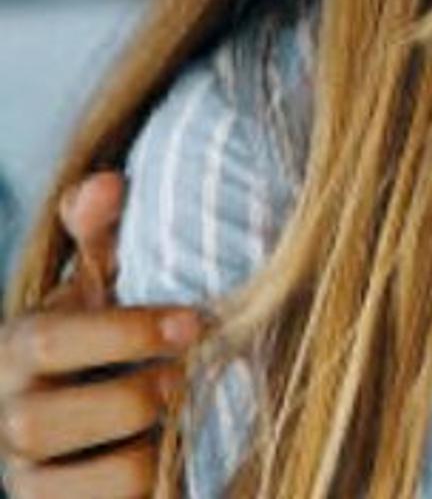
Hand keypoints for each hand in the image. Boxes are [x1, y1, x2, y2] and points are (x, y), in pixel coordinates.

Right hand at [0, 173, 201, 498]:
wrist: (91, 421)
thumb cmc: (100, 342)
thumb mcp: (97, 289)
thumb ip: (98, 237)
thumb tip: (107, 181)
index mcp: (14, 352)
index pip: (46, 341)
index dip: (125, 331)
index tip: (195, 320)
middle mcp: (10, 420)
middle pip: (45, 421)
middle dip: (135, 396)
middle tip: (186, 376)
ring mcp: (31, 480)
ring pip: (100, 478)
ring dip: (153, 449)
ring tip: (182, 423)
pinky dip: (157, 489)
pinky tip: (178, 463)